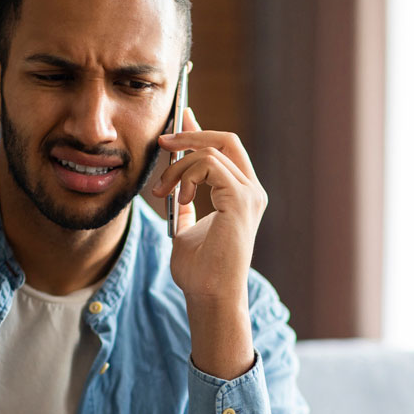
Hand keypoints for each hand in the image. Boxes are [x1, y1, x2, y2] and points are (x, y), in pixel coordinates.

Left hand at [152, 108, 266, 378]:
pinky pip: (209, 165)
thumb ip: (184, 202)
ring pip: (210, 152)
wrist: (209, 296)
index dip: (200, 129)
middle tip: (162, 140)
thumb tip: (173, 180)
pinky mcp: (240, 200)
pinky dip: (187, 175)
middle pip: (225, 139)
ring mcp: (250, 194)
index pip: (224, 148)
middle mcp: (252, 190)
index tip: (179, 117)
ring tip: (162, 191)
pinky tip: (178, 198)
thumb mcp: (184, 227)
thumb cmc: (199, 270)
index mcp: (242, 195)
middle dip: (190, 134)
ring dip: (178, 165)